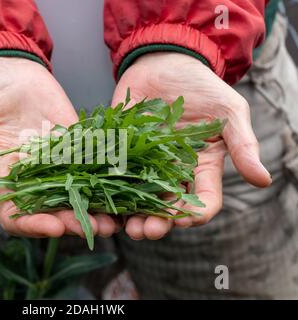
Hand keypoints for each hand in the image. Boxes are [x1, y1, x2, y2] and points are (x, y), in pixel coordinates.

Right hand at [0, 57, 119, 238]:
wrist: (4, 71)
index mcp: (2, 182)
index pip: (16, 215)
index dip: (33, 225)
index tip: (54, 228)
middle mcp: (31, 180)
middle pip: (53, 210)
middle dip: (74, 221)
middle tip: (96, 228)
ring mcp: (55, 164)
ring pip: (77, 192)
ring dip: (96, 205)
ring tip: (118, 217)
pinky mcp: (74, 145)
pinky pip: (92, 163)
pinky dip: (107, 174)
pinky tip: (126, 181)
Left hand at [112, 52, 271, 239]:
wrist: (163, 62)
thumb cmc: (200, 86)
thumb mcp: (228, 112)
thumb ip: (242, 145)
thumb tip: (263, 180)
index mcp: (201, 167)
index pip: (202, 201)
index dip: (194, 214)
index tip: (183, 219)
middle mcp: (172, 171)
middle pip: (167, 206)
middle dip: (158, 222)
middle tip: (146, 232)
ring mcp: (144, 163)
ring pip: (139, 197)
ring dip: (132, 215)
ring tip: (124, 226)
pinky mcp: (120, 152)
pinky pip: (113, 173)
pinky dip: (107, 188)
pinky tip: (99, 199)